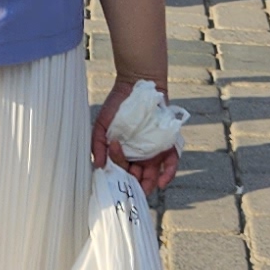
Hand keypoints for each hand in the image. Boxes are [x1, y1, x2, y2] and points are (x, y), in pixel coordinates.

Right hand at [93, 72, 178, 193]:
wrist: (136, 84)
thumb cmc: (116, 106)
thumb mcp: (101, 125)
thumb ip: (98, 145)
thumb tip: (98, 165)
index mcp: (123, 155)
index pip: (121, 175)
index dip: (118, 181)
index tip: (113, 176)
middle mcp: (138, 156)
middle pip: (137, 179)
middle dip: (133, 185)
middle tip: (129, 182)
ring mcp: (153, 151)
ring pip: (153, 176)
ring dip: (149, 183)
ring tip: (144, 184)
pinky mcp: (166, 144)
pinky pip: (171, 163)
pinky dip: (168, 174)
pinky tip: (162, 182)